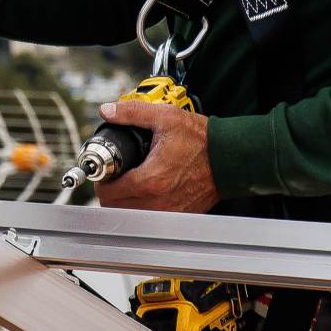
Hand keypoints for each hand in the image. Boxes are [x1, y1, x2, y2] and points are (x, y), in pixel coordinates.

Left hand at [93, 101, 219, 213]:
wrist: (229, 158)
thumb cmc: (202, 140)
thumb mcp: (164, 117)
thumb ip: (131, 113)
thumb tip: (108, 110)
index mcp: (151, 180)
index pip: (110, 192)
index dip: (101, 181)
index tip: (104, 172)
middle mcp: (158, 202)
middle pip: (116, 208)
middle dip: (109, 193)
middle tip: (112, 178)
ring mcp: (170, 212)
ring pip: (132, 217)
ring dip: (123, 203)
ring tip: (126, 185)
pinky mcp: (179, 215)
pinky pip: (151, 219)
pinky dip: (142, 209)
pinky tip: (144, 193)